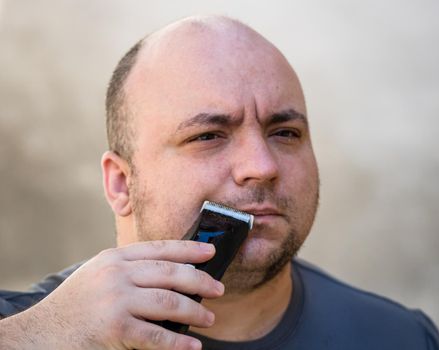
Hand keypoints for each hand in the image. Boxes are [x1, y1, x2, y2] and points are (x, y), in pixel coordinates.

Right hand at [0, 240, 222, 349]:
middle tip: (218, 290)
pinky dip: (178, 343)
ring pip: (170, 302)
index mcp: (115, 258)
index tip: (211, 254)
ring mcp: (116, 300)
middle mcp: (117, 274)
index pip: (161, 249)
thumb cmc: (75, 305)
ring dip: (195, 312)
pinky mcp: (115, 329)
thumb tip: (175, 273)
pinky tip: (192, 346)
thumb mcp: (99, 275)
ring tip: (208, 318)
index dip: (190, 250)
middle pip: (172, 274)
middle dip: (201, 282)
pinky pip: (156, 335)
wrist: (39, 334)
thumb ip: (131, 269)